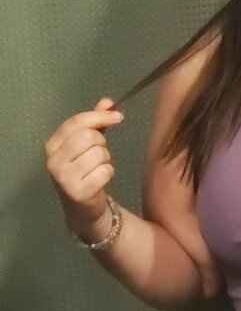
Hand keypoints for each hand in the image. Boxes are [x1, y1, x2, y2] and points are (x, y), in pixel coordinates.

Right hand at [44, 97, 123, 239]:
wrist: (83, 208)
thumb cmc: (85, 172)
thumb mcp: (87, 145)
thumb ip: (96, 122)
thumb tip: (107, 102)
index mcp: (52, 145)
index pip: (76, 122)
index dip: (99, 116)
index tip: (118, 116)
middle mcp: (53, 160)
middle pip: (89, 136)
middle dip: (101, 143)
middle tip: (100, 153)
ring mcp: (64, 177)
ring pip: (99, 153)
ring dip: (106, 160)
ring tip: (97, 168)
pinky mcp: (78, 192)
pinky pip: (105, 171)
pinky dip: (108, 173)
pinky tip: (100, 180)